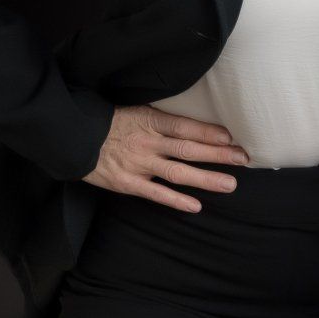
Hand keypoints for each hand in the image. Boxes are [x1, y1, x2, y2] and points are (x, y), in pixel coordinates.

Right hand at [83, 104, 247, 211]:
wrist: (75, 138)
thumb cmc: (113, 123)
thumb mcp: (140, 112)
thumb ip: (165, 121)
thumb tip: (198, 127)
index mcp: (152, 122)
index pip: (186, 127)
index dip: (209, 133)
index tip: (231, 138)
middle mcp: (148, 143)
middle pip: (189, 149)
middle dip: (218, 155)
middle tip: (243, 159)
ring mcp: (139, 164)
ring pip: (177, 173)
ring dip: (206, 179)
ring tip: (230, 184)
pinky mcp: (128, 183)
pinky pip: (156, 194)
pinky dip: (176, 201)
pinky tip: (196, 206)